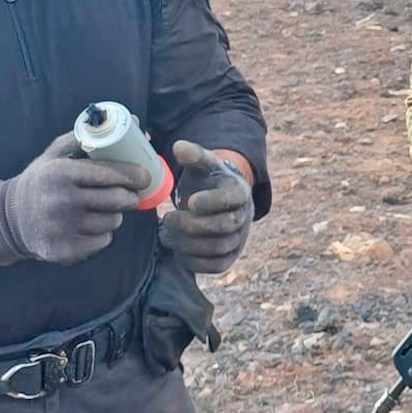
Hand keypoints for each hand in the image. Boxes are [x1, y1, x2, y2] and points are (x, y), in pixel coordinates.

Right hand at [0, 132, 150, 266]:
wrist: (10, 219)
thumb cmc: (43, 180)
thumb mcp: (56, 154)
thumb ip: (88, 137)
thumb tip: (133, 121)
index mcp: (60, 173)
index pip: (108, 174)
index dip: (132, 174)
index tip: (145, 176)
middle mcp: (60, 201)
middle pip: (118, 200)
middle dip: (130, 196)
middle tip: (130, 194)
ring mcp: (63, 228)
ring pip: (113, 221)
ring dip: (115, 215)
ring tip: (101, 209)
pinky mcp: (66, 251)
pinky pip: (103, 241)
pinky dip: (102, 234)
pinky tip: (87, 226)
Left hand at [159, 141, 253, 273]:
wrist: (217, 200)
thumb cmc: (207, 180)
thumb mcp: (202, 165)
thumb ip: (193, 155)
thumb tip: (180, 147)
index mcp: (239, 191)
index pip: (231, 199)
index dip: (212, 201)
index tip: (190, 201)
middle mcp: (244, 216)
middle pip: (224, 226)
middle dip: (192, 225)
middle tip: (168, 219)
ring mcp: (239, 239)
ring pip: (218, 248)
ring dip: (189, 243)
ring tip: (167, 234)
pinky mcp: (229, 257)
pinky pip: (216, 266)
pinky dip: (195, 261)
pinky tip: (178, 250)